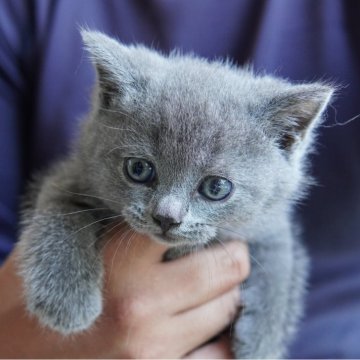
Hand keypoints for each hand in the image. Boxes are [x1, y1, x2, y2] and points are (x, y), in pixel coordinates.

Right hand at [0, 225, 248, 357]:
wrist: (4, 358)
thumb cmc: (27, 298)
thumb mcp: (58, 244)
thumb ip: (105, 220)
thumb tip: (151, 203)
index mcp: (117, 263)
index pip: (185, 225)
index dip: (198, 219)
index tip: (205, 220)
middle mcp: (141, 307)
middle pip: (226, 266)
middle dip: (232, 252)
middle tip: (226, 248)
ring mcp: (153, 352)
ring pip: (228, 307)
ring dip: (227, 293)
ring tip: (214, 285)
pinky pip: (219, 357)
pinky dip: (223, 338)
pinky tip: (210, 325)